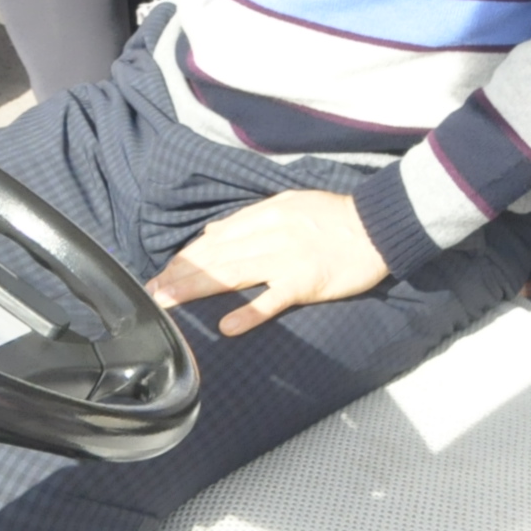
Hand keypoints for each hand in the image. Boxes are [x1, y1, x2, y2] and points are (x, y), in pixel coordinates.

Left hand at [146, 188, 387, 337]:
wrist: (379, 226)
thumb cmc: (336, 216)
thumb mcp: (291, 203)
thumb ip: (253, 218)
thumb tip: (215, 232)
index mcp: (268, 213)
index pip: (216, 238)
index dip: (186, 257)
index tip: (163, 274)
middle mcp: (271, 234)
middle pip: (215, 257)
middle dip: (179, 276)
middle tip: (151, 294)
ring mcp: (287, 258)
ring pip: (232, 274)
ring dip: (195, 290)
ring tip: (168, 304)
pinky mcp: (305, 281)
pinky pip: (272, 300)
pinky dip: (249, 313)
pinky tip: (227, 327)